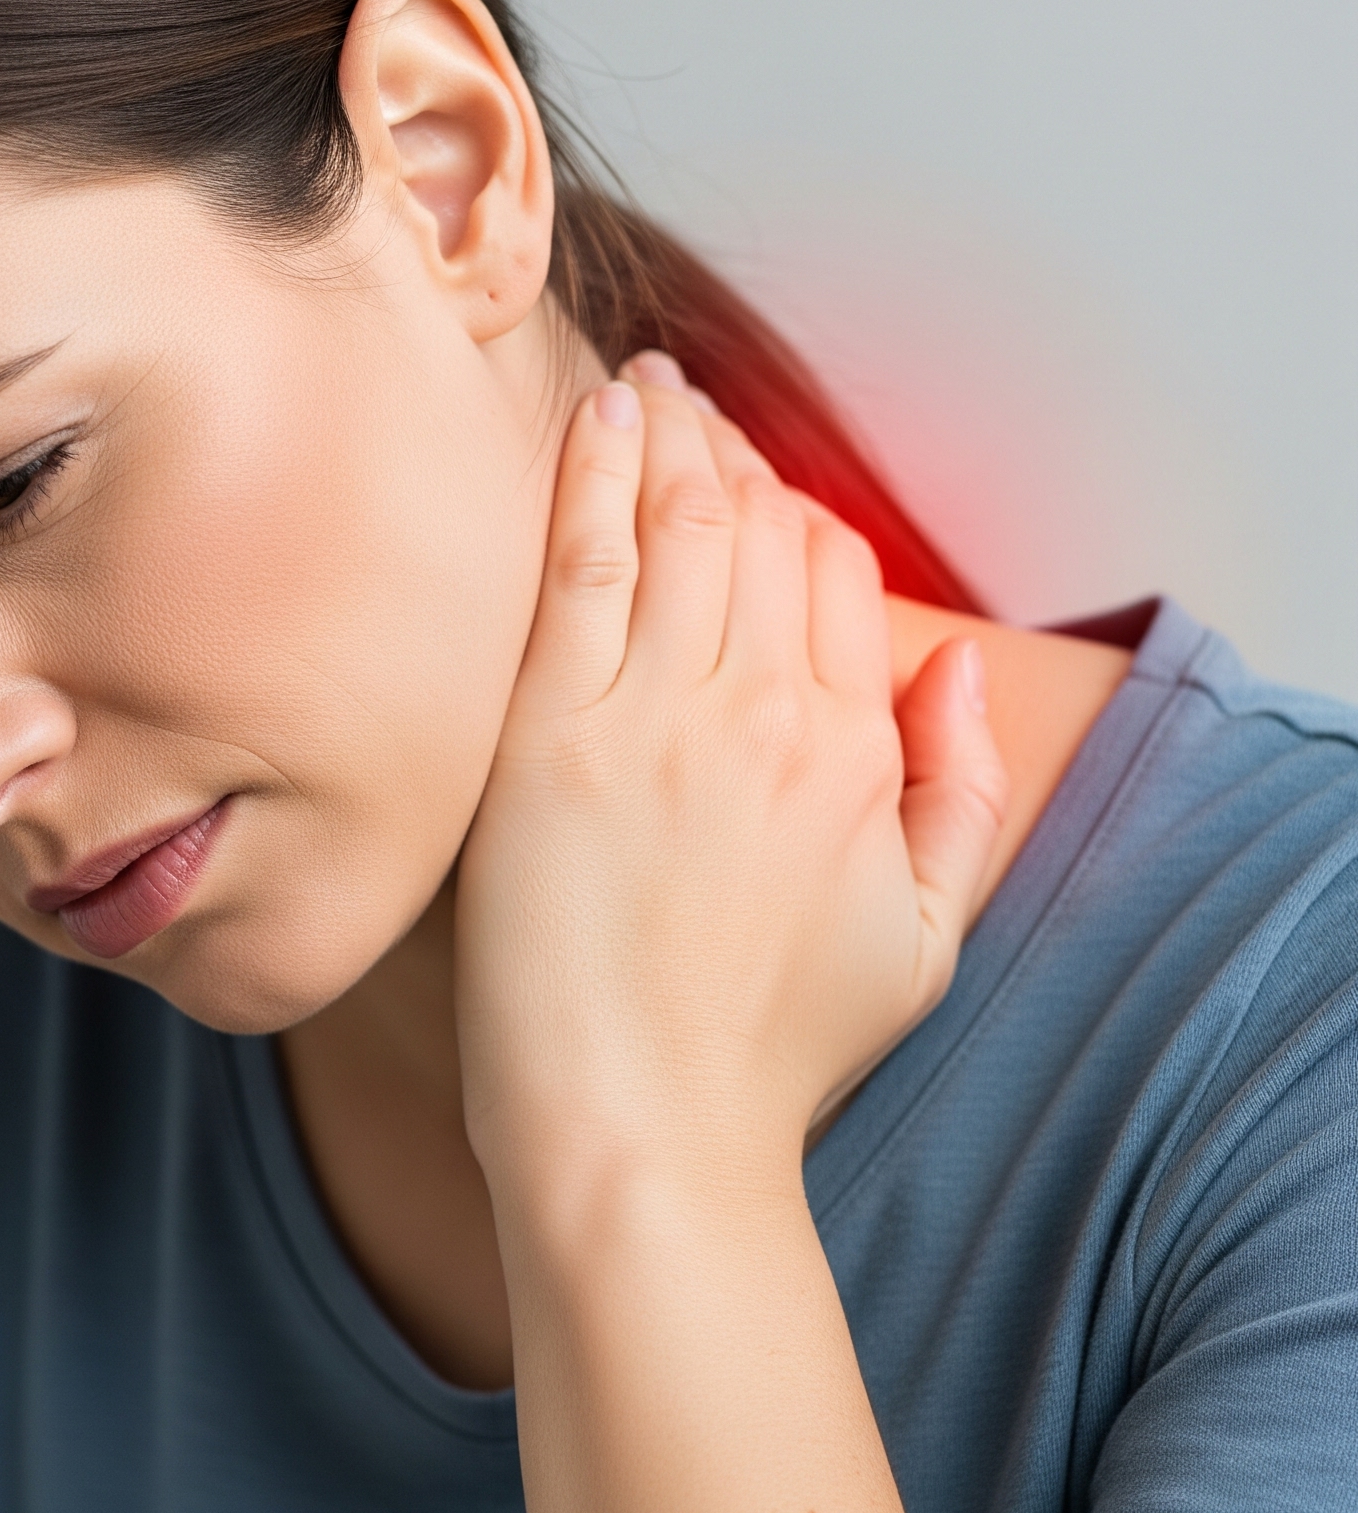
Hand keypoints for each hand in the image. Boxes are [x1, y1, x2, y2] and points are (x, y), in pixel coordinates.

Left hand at [453, 351, 1009, 1512]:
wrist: (640, 1129)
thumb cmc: (768, 1052)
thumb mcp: (926, 937)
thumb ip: (960, 790)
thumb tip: (952, 664)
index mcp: (856, 751)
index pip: (840, 572)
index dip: (800, 516)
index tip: (756, 492)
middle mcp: (767, 713)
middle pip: (762, 526)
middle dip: (729, 450)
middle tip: (686, 402)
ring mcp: (656, 716)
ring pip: (680, 522)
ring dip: (668, 438)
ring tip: (646, 382)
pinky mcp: (552, 735)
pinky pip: (584, 565)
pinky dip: (596, 476)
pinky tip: (596, 415)